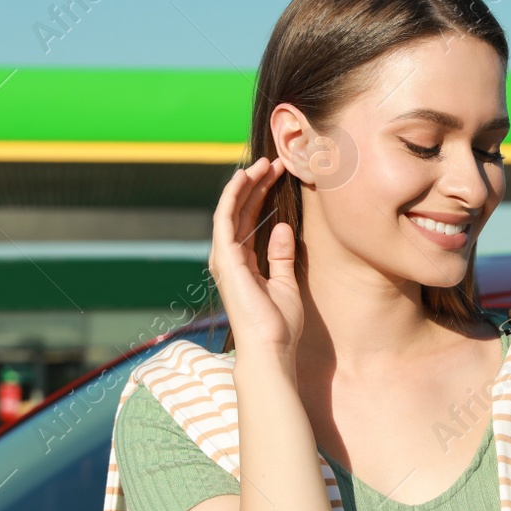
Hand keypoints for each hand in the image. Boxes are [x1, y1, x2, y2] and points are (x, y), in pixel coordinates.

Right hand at [210, 159, 302, 358]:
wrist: (271, 348)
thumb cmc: (279, 325)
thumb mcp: (285, 283)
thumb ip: (280, 256)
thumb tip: (281, 226)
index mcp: (243, 264)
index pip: (250, 221)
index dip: (263, 195)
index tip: (279, 175)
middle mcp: (230, 258)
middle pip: (241, 211)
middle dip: (256, 184)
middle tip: (275, 162)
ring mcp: (224, 258)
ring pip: (232, 210)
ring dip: (246, 184)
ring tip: (264, 163)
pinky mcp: (225, 258)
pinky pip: (226, 218)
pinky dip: (234, 195)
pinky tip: (245, 177)